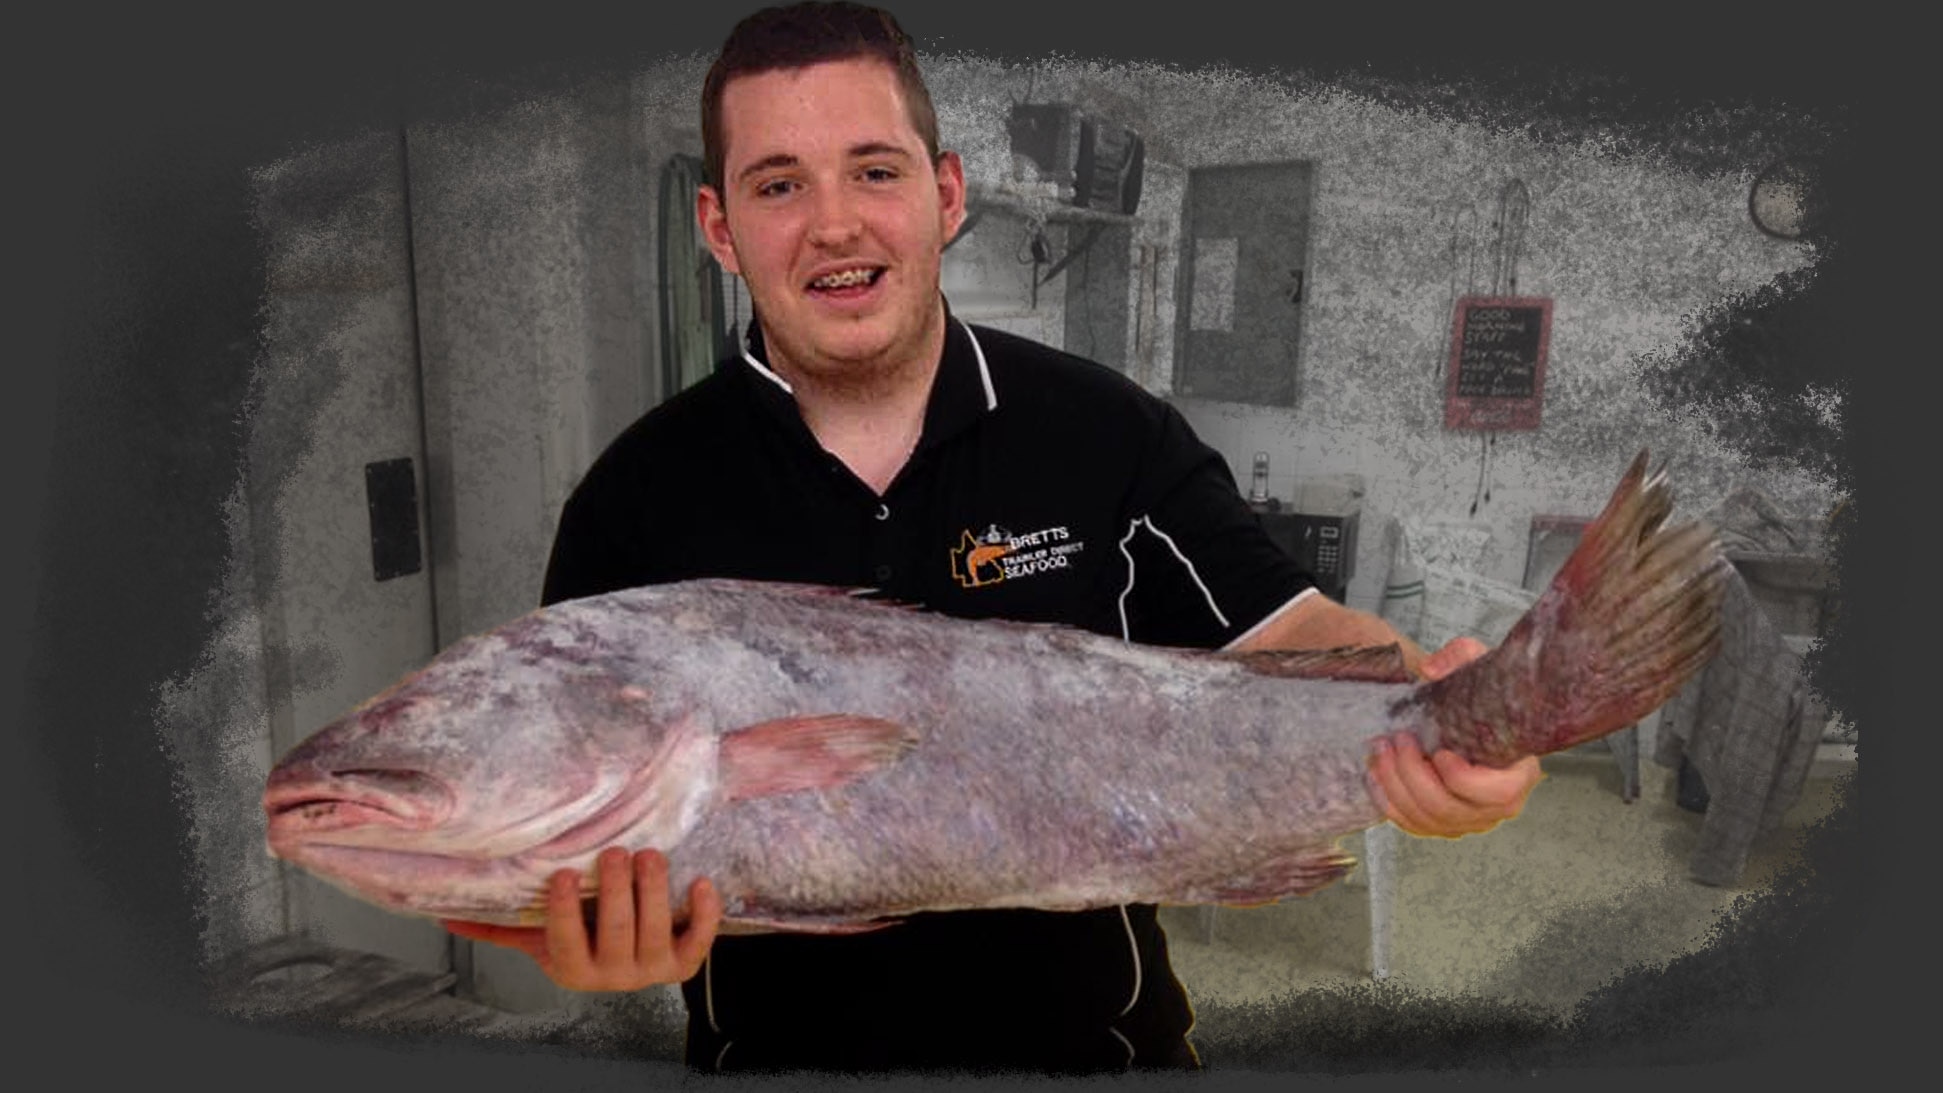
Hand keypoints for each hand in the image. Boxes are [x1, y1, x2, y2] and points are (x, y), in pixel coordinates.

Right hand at [442, 847, 723, 991]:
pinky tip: (700, 882)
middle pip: (616, 931)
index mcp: (573, 970)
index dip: (565, 911)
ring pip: (656, 930)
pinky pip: (699, 941)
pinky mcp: (684, 962)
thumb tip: (444, 915)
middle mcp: (613, 976)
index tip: (564, 874)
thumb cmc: (582, 939)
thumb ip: (500, 926)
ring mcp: (651, 970)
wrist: (635, 963)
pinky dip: (704, 914)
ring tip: (649, 855)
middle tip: (615, 852)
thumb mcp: (542, 937)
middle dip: (616, 890)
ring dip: (654, 890)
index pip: (565, 942)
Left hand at [1366, 636, 1543, 837]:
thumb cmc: (1481, 699)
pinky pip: (1412, 824)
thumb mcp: (1479, 667)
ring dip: (1396, 786)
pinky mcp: (1442, 824)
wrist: (1470, 719)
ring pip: (1427, 819)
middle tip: (1397, 741)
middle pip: (1451, 809)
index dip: (1464, 779)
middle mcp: (1497, 806)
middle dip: (1414, 776)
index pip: (1499, 794)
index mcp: (1519, 774)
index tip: (1440, 751)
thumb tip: (1430, 669)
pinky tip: (1375, 773)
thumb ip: (1461, 657)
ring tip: (1380, 750)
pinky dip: (1388, 801)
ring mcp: (1469, 819)